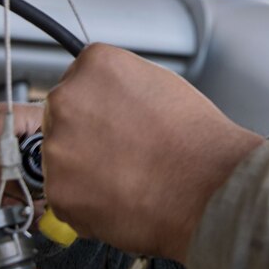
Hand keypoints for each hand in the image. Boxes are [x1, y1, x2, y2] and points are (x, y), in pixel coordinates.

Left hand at [41, 43, 263, 262]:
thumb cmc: (197, 140)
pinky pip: (64, 196)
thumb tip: (106, 97)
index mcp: (94, 65)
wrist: (210, 186)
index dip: (97, 108)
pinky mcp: (58, 190)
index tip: (111, 124)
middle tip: (121, 154)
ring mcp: (59, 146)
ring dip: (82, 171)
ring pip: (60, 159)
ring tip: (126, 178)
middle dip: (84, 137)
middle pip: (61, 117)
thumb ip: (120, 85)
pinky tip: (120, 198)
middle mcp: (68, 99)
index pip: (77, 81)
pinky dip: (85, 203)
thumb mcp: (160, 83)